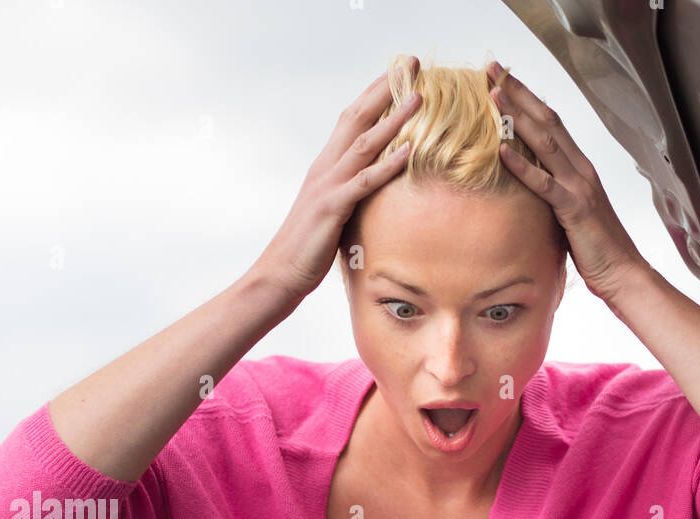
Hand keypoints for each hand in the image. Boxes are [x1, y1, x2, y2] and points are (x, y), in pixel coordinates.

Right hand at [249, 60, 421, 303]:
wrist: (280, 272)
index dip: (375, 93)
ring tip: (419, 98)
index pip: (351, 118)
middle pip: (357, 117)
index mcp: (326, 165)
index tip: (399, 71)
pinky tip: (408, 151)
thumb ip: (349, 193)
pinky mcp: (332, 208)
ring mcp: (328, 185)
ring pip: (364, 143)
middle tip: (412, 64)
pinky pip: (364, 181)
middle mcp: (325, 167)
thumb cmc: (308, 247)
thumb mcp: (331, 211)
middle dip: (386, 88)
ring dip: (393, 119)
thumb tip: (371, 189)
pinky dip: (387, 164)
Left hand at [487, 60, 647, 305]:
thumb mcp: (572, 215)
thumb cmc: (597, 249)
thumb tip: (531, 190)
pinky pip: (544, 183)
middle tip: (492, 68)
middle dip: (518, 93)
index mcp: (580, 168)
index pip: (551, 123)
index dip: (528, 98)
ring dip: (517, 117)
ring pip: (545, 143)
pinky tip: (501, 150)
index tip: (503, 78)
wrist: (623, 274)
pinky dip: (522, 165)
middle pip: (547, 121)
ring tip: (492, 95)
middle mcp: (581, 169)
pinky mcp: (574, 209)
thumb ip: (555, 195)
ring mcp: (579, 187)